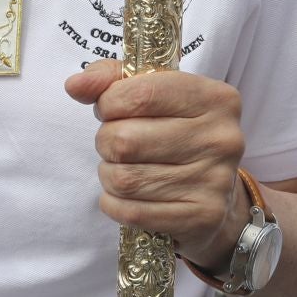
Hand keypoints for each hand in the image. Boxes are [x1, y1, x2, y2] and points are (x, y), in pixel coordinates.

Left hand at [64, 60, 246, 267]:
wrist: (216, 196)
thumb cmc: (176, 134)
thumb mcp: (153, 94)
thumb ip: (111, 79)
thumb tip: (76, 85)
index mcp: (213, 98)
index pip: (139, 94)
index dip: (108, 103)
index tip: (110, 109)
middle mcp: (221, 138)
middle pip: (124, 140)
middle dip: (106, 142)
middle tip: (117, 144)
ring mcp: (214, 181)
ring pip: (123, 180)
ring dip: (109, 175)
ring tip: (124, 169)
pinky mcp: (202, 217)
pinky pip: (131, 212)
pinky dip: (114, 204)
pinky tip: (126, 196)